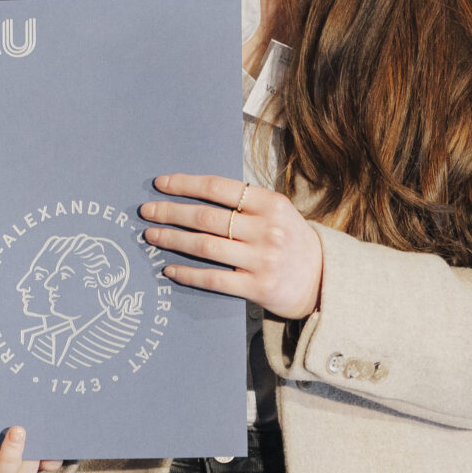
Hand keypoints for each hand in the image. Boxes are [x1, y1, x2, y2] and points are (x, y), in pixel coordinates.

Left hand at [142, 173, 322, 318]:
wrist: (325, 280)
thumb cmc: (291, 240)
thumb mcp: (277, 211)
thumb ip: (245, 203)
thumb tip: (194, 193)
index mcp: (270, 204)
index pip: (218, 187)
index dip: (185, 184)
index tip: (160, 184)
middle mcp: (266, 229)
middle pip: (206, 216)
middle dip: (170, 212)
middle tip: (146, 211)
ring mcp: (262, 260)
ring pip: (205, 245)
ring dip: (172, 240)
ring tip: (151, 236)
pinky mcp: (258, 288)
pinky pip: (213, 278)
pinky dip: (188, 273)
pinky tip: (169, 269)